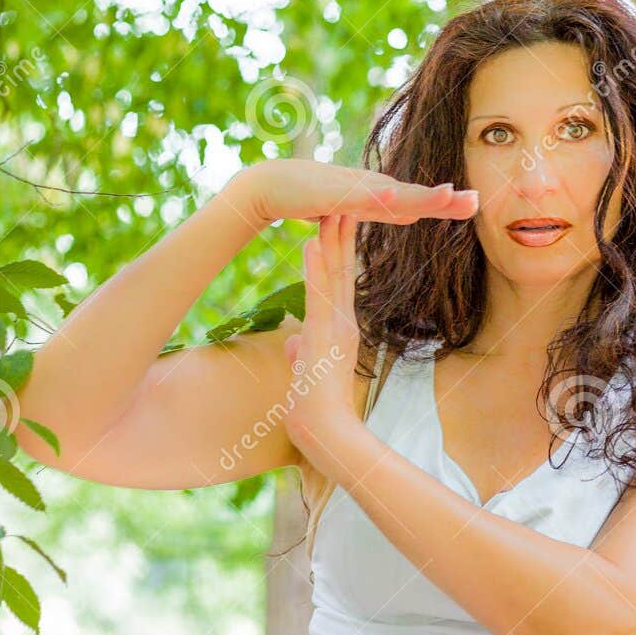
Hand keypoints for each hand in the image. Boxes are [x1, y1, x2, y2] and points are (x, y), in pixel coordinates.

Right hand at [226, 158, 478, 226]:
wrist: (271, 185)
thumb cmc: (313, 196)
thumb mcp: (356, 208)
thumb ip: (382, 210)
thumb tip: (410, 215)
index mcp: (380, 193)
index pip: (420, 201)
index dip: (446, 203)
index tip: (476, 203)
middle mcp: (372, 187)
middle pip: (414, 196)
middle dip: (445, 199)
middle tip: (476, 200)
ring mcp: (352, 188)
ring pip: (392, 194)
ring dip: (419, 196)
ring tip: (448, 195)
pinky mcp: (330, 193)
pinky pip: (355, 198)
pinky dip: (375, 197)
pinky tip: (393, 198)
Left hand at [283, 214, 362, 456]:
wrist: (327, 434)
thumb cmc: (316, 411)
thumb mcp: (305, 374)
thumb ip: (301, 354)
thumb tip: (290, 343)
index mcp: (340, 331)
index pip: (340, 283)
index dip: (341, 251)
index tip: (340, 222)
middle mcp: (343, 324)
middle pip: (342, 271)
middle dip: (342, 235)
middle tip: (345, 200)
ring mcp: (336, 328)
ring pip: (334, 276)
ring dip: (332, 241)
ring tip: (332, 208)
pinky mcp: (325, 335)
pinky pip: (320, 294)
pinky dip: (317, 267)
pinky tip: (313, 242)